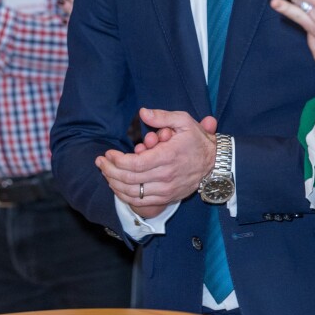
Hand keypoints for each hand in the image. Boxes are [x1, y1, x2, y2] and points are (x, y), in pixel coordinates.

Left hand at [95, 108, 216, 218]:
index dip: (116, 160)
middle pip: (129, 179)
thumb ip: (162, 117)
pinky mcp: (166, 198)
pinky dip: (125, 196)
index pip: (134, 164)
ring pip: (132, 193)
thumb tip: (142, 112)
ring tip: (106, 173)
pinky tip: (118, 187)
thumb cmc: (197, 140)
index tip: (108, 153)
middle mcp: (165, 176)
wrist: (214, 163)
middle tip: (100, 162)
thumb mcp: (183, 121)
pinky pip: (140, 202)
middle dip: (109, 171)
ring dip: (114, 184)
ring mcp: (166, 190)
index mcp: (168, 156)